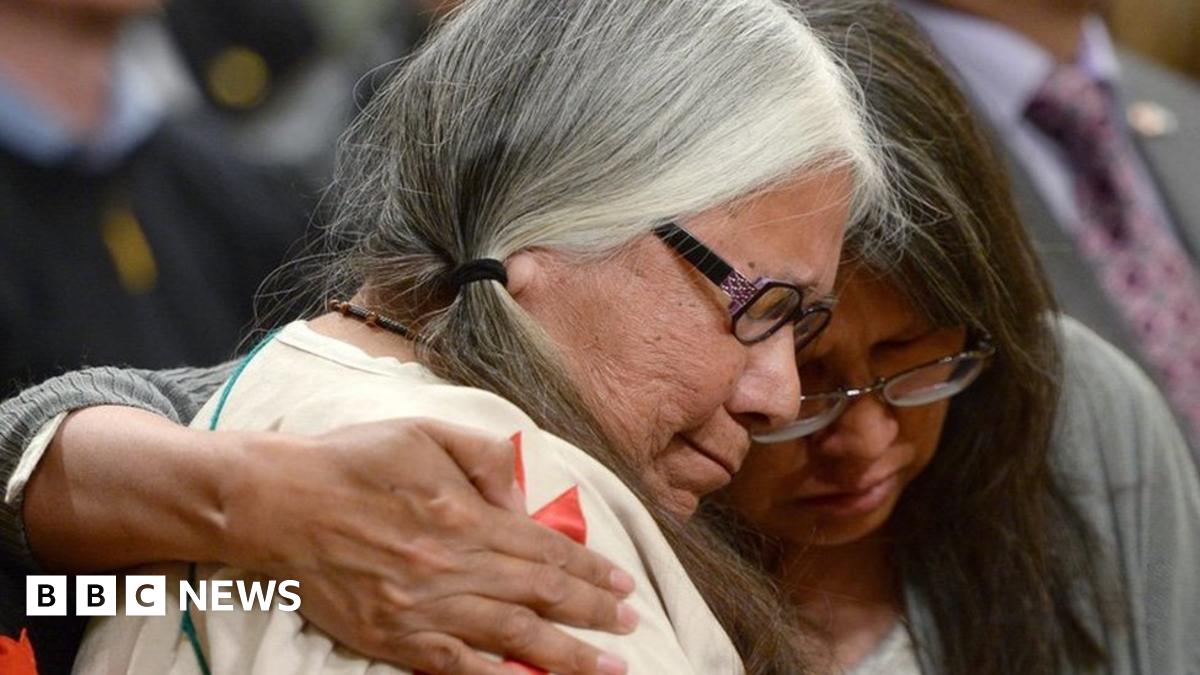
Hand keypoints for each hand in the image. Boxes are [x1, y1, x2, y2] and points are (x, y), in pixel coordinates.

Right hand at [221, 418, 637, 674]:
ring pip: (510, 637)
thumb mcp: (426, 433)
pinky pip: (458, 666)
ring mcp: (423, 608)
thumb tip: (523, 501)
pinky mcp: (394, 638)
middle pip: (539, 595)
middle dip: (591, 614)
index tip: (622, 584)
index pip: (545, 549)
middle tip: (630, 626)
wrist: (279, 504)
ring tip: (606, 666)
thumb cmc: (354, 461)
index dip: (589, 570)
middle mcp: (452, 566)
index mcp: (464, 516)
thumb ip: (485, 460)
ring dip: (565, 655)